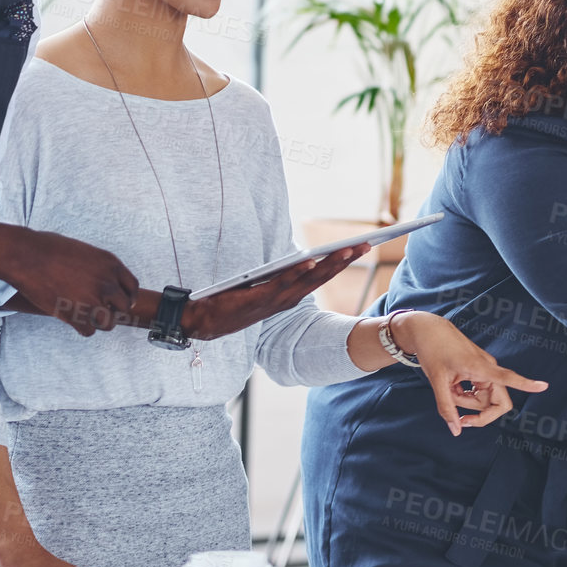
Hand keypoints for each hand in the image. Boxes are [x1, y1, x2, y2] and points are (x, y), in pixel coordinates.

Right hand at [4, 230, 138, 336]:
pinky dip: (82, 329)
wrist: (26, 256)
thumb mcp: (85, 251)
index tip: (121, 303)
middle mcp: (106, 283)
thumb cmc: (50, 248)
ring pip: (109, 324)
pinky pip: (88, 331)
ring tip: (89, 318)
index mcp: (111, 264)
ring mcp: (92, 300)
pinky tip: (74, 321)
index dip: (127, 297)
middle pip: (124, 307)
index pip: (132, 288)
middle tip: (102, 311)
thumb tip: (102, 281)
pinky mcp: (75, 314)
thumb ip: (99, 268)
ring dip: (100, 323)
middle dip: (114, 311)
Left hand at [183, 245, 368, 339]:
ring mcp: (276, 300)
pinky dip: (298, 272)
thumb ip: (277, 275)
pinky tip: (311, 260)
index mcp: (289, 296)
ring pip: (308, 280)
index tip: (360, 246)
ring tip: (346, 250)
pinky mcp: (260, 298)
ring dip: (329, 264)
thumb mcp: (259, 287)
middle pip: (322, 276)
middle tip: (365, 244)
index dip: (341, 261)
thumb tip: (296, 255)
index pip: (321, 276)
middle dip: (345, 259)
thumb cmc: (230, 303)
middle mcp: (287, 300)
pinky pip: (284, 283)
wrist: (201, 322)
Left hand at [389, 312, 548, 435]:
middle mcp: (488, 369)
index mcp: (480, 367)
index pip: (508, 377)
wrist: (428, 330)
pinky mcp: (480, 372)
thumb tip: (457, 431)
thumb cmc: (433, 351)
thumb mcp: (437, 382)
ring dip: (466, 402)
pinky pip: (479, 393)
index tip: (544, 386)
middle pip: (497, 403)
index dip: (527, 384)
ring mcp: (485, 371)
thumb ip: (446, 408)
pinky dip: (465, 396)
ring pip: (484, 400)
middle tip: (459, 417)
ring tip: (448, 389)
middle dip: (479, 413)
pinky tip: (453, 386)